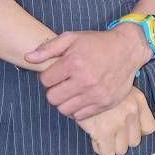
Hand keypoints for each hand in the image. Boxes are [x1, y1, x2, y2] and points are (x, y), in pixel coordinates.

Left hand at [24, 27, 152, 119]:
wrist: (126, 49)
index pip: (45, 80)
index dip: (46, 77)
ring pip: (64, 110)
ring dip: (63, 101)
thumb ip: (48, 48)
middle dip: (53, 91)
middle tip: (60, 84)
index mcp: (73, 62)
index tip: (53, 73)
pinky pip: (80, 116)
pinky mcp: (103, 104)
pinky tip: (80, 97)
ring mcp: (94, 94)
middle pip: (52, 98)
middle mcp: (84, 80)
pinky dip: (76, 109)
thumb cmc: (97, 42)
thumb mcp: (72, 38)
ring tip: (69, 91)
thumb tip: (28, 57)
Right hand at [76, 85, 154, 154]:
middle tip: (110, 127)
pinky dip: (100, 147)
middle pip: (134, 141)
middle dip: (122, 138)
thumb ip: (128, 103)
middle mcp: (131, 111)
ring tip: (101, 131)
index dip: (137, 130)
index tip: (127, 127)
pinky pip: (106, 151)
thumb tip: (129, 125)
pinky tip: (94, 134)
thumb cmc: (97, 84)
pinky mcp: (103, 130)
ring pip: (121, 149)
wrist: (80, 79)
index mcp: (137, 99)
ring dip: (111, 143)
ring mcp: (118, 121)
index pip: (149, 128)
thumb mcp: (118, 86)